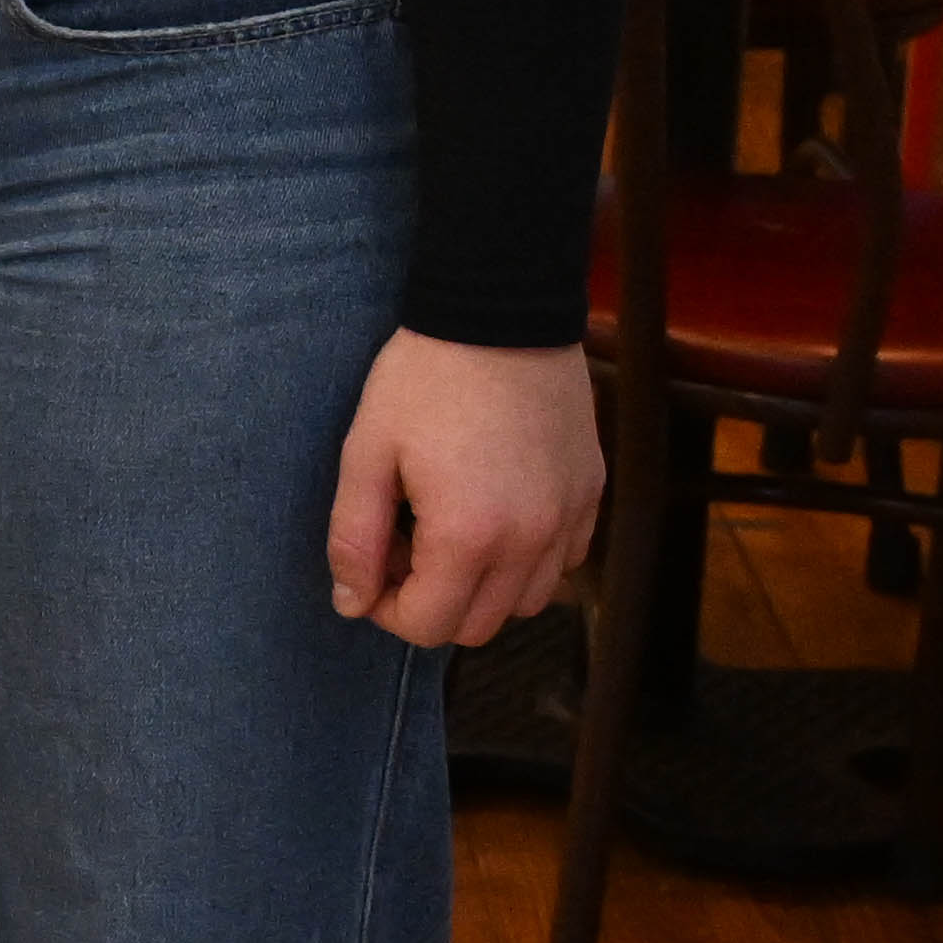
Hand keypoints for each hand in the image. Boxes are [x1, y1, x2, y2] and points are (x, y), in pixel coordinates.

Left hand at [328, 333, 601, 646]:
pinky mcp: (591, 493)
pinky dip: (527, 561)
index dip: (387, 610)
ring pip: (526, 602)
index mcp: (469, 535)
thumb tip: (351, 604)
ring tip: (447, 529)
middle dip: (431, 603)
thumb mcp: (367, 453)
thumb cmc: (423, 380)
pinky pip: (564, 561)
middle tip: (403, 545)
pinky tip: (494, 513)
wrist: (499, 316)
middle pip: (477, 626)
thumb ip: (355, 538)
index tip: (371, 568)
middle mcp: (531, 540)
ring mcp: (569, 518)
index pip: (428, 626)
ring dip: (481, 588)